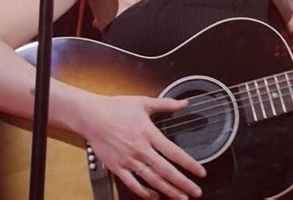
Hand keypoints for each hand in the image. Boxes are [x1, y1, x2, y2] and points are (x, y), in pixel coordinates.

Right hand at [80, 94, 205, 198]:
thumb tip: (184, 102)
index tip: (200, 172)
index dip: (189, 164)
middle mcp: (140, 149)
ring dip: (168, 190)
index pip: (173, 152)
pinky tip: (155, 196)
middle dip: (183, 183)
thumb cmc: (117, 107)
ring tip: (181, 198)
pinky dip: (145, 192)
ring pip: (151, 180)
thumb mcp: (144, 102)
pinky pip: (133, 184)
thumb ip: (166, 104)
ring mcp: (128, 160)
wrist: (92, 116)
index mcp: (148, 133)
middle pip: (165, 170)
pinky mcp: (117, 167)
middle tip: (196, 192)